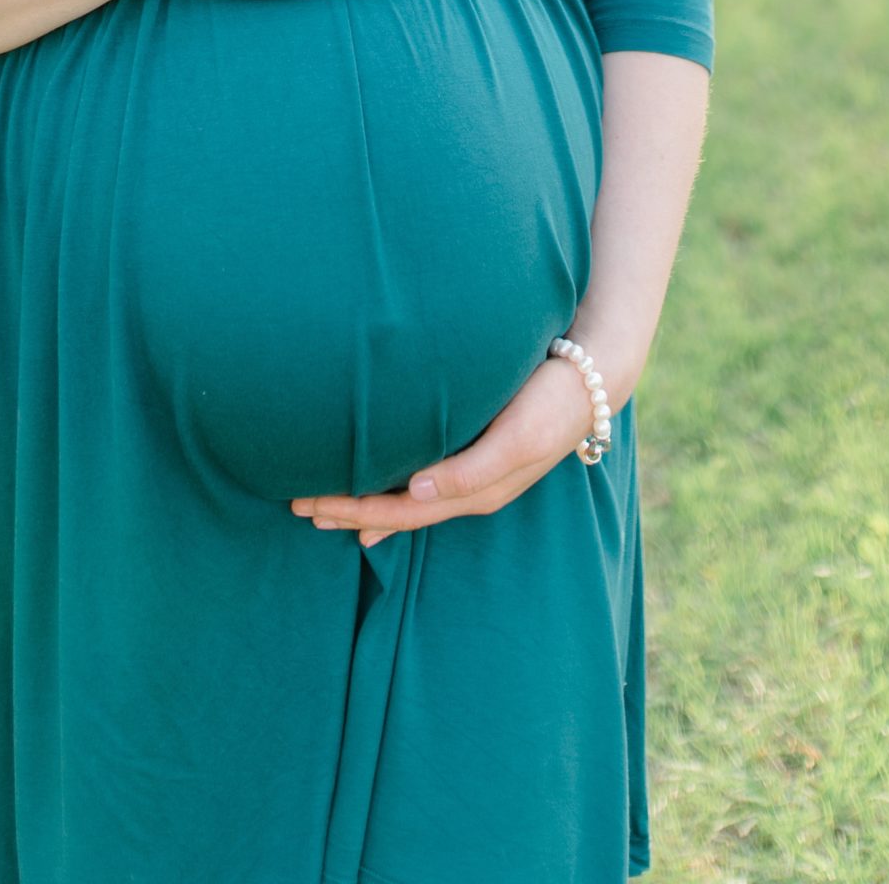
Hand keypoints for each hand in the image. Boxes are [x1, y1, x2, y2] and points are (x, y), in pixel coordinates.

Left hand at [290, 354, 605, 547]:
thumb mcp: (519, 435)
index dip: (355, 511)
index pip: (401, 511)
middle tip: (296, 507)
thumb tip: (418, 491)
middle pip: (397, 512)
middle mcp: (468, 489)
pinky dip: (391, 491)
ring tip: (321, 505)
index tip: (310, 506)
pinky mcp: (475, 450)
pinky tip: (375, 494)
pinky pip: (423, 479)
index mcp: (475, 490)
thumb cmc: (552, 400)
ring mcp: (472, 473)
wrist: (591, 377)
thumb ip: (472, 468)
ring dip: (363, 503)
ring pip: (406, 499)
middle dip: (347, 512)